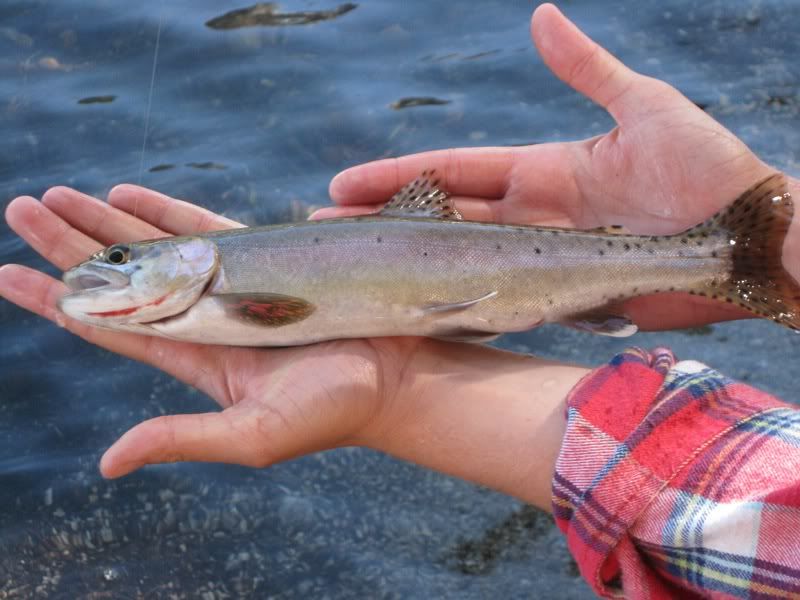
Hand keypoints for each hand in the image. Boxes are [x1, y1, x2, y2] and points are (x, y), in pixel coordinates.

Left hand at [1, 185, 584, 508]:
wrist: (394, 376)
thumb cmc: (332, 411)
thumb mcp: (252, 436)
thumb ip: (182, 439)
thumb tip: (108, 462)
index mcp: (191, 355)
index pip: (107, 324)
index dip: (54, 300)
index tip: (5, 272)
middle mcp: (201, 317)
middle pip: (119, 274)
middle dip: (68, 243)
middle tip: (21, 205)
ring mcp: (231, 285)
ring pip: (154, 244)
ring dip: (106, 220)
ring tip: (60, 194)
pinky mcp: (265, 261)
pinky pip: (205, 227)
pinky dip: (167, 209)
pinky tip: (129, 193)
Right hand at [317, 3, 789, 330]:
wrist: (746, 240)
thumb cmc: (706, 169)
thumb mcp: (646, 108)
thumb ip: (587, 68)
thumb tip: (538, 15)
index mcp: (541, 170)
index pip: (452, 173)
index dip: (397, 177)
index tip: (343, 186)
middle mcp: (532, 217)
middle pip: (444, 221)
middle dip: (386, 225)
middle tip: (328, 231)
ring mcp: (544, 261)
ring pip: (462, 265)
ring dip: (412, 269)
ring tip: (361, 274)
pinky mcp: (563, 298)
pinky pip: (501, 303)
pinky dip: (460, 307)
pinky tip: (421, 314)